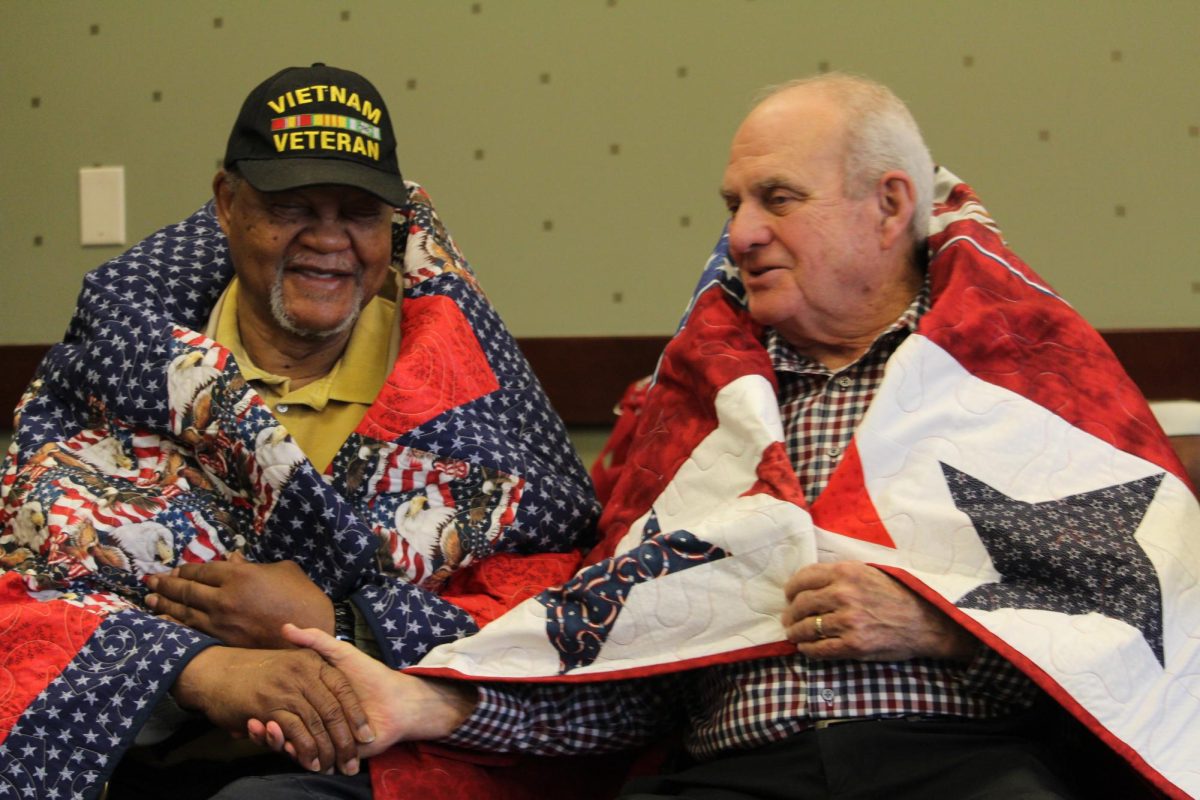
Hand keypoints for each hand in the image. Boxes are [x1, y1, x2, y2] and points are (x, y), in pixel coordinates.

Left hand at [146, 551, 333, 647]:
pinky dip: (176, 626)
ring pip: (184, 613)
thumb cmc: (303, 597)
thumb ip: (256, 564)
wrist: (313, 632)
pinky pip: (193, 632)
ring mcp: (222, 623)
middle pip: (187, 591)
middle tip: (149, 582)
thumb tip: (235, 560)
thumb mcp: (284, 570)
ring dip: (164, 605)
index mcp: (240, 575)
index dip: (186, 570)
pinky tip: (164, 623)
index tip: (175, 570)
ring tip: (150, 600)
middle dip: (165, 585)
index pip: (203, 571)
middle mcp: (224, 598)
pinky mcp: (225, 642)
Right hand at [172, 645, 373, 774]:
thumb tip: (341, 683)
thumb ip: (316, 650)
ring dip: (326, 750)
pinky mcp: (269, 708)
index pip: (343, 690)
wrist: (216, 671)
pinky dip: (304, 750)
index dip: (356, 714)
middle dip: (345, 739)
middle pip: (333, 711)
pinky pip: (294, 732)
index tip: (367, 735)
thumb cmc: (256, 668)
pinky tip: (310, 762)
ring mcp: (286, 690)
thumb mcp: (291, 657)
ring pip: (316, 724)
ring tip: (334, 767)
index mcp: (313, 662)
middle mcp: (303, 674)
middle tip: (352, 761)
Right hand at [246, 623, 477, 761]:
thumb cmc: (370, 675)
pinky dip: (291, 749)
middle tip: (250, 721)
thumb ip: (316, 641)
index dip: (268, 699)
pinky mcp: (331, 751)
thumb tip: (286, 627)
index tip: (251, 694)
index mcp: (317, 694)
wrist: (399, 703)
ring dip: (274, 738)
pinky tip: (280, 741)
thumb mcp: (340, 653)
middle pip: (284, 724)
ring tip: (260, 728)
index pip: (286, 702)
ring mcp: (323, 734)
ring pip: (292, 739)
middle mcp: (317, 715)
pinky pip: (306, 753)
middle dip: (266, 725)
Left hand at [782, 562, 976, 661]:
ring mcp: (848, 621)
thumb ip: (839, 575)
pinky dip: (808, 650)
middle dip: (790, 613)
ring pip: (805, 628)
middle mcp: (843, 594)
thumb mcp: (868, 572)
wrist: (926, 621)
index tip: (790, 596)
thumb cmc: (896, 595)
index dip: (791, 589)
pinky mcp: (853, 645)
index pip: (803, 578)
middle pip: (800, 604)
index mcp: (845, 572)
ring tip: (795, 635)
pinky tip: (807, 648)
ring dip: (795, 633)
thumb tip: (808, 585)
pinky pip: (819, 649)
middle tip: (789, 619)